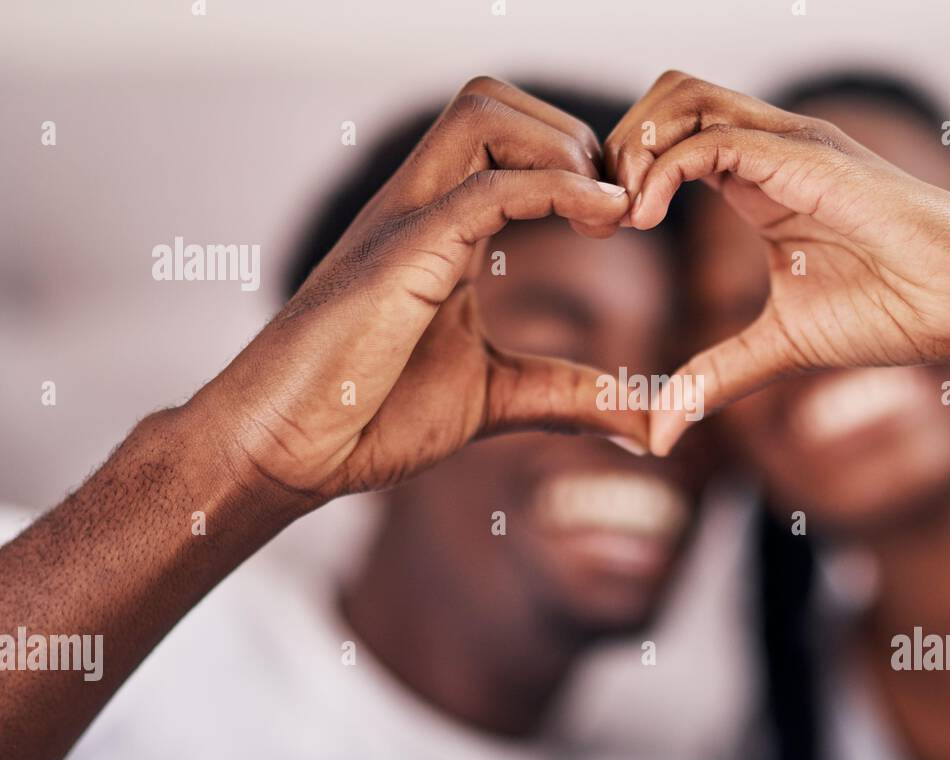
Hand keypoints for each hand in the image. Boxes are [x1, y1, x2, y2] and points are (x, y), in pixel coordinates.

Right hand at [191, 77, 640, 501]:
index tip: (622, 217)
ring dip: (562, 146)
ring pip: (481, 113)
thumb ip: (568, 395)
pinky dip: (554, 189)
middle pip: (491, 101)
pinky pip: (483, 189)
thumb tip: (648, 427)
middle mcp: (418, 208)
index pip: (504, 139)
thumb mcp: (494, 398)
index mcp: (438, 230)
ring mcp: (404, 223)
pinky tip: (601, 221)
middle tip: (615, 208)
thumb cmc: (369, 418)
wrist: (283, 451)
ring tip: (607, 212)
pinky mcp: (399, 256)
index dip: (574, 158)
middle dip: (571, 135)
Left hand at [604, 71, 949, 453]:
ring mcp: (789, 145)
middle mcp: (769, 149)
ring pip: (683, 96)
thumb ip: (715, 377)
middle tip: (603, 219)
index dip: (623, 172)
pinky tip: (648, 219)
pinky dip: (665, 169)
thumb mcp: (777, 349)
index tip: (602, 232)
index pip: (669, 135)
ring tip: (625, 215)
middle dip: (617, 147)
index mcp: (757, 181)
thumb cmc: (890, 312)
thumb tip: (662, 434)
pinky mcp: (807, 158)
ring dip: (637, 147)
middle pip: (666, 97)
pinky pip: (715, 138)